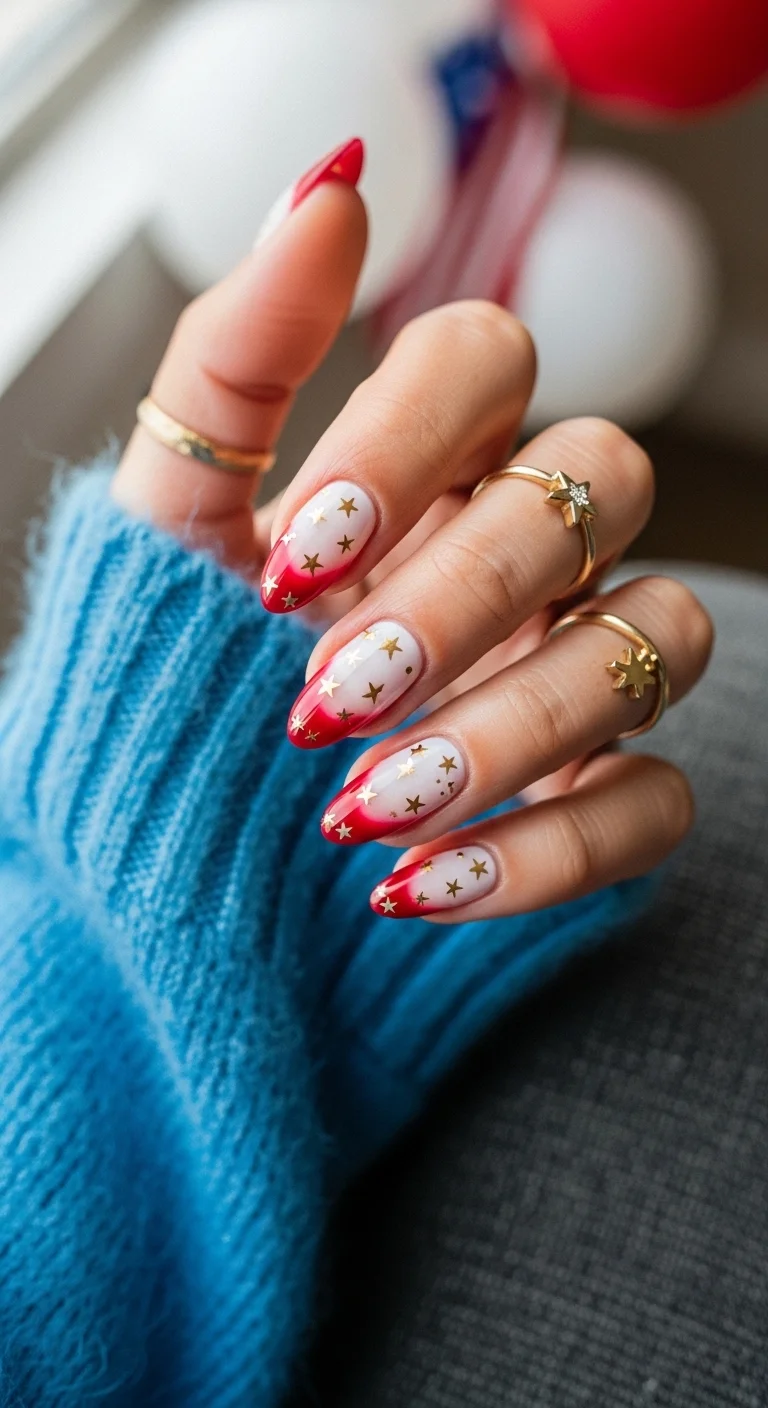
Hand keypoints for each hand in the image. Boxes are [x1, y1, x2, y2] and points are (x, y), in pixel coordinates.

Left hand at [113, 139, 711, 923]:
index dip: (409, 441)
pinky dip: (552, 849)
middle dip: (465, 594)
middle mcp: (523, 545)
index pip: (488, 357)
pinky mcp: (597, 791)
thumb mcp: (171, 518)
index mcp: (425, 461)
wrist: (175, 837)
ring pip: (657, 637)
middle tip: (330, 697)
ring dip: (519, 726)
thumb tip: (330, 186)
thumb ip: (238, 354)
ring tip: (369, 811)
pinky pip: (654, 802)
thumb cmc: (179, 665)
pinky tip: (425, 882)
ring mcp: (575, 664)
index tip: (292, 564)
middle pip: (598, 485)